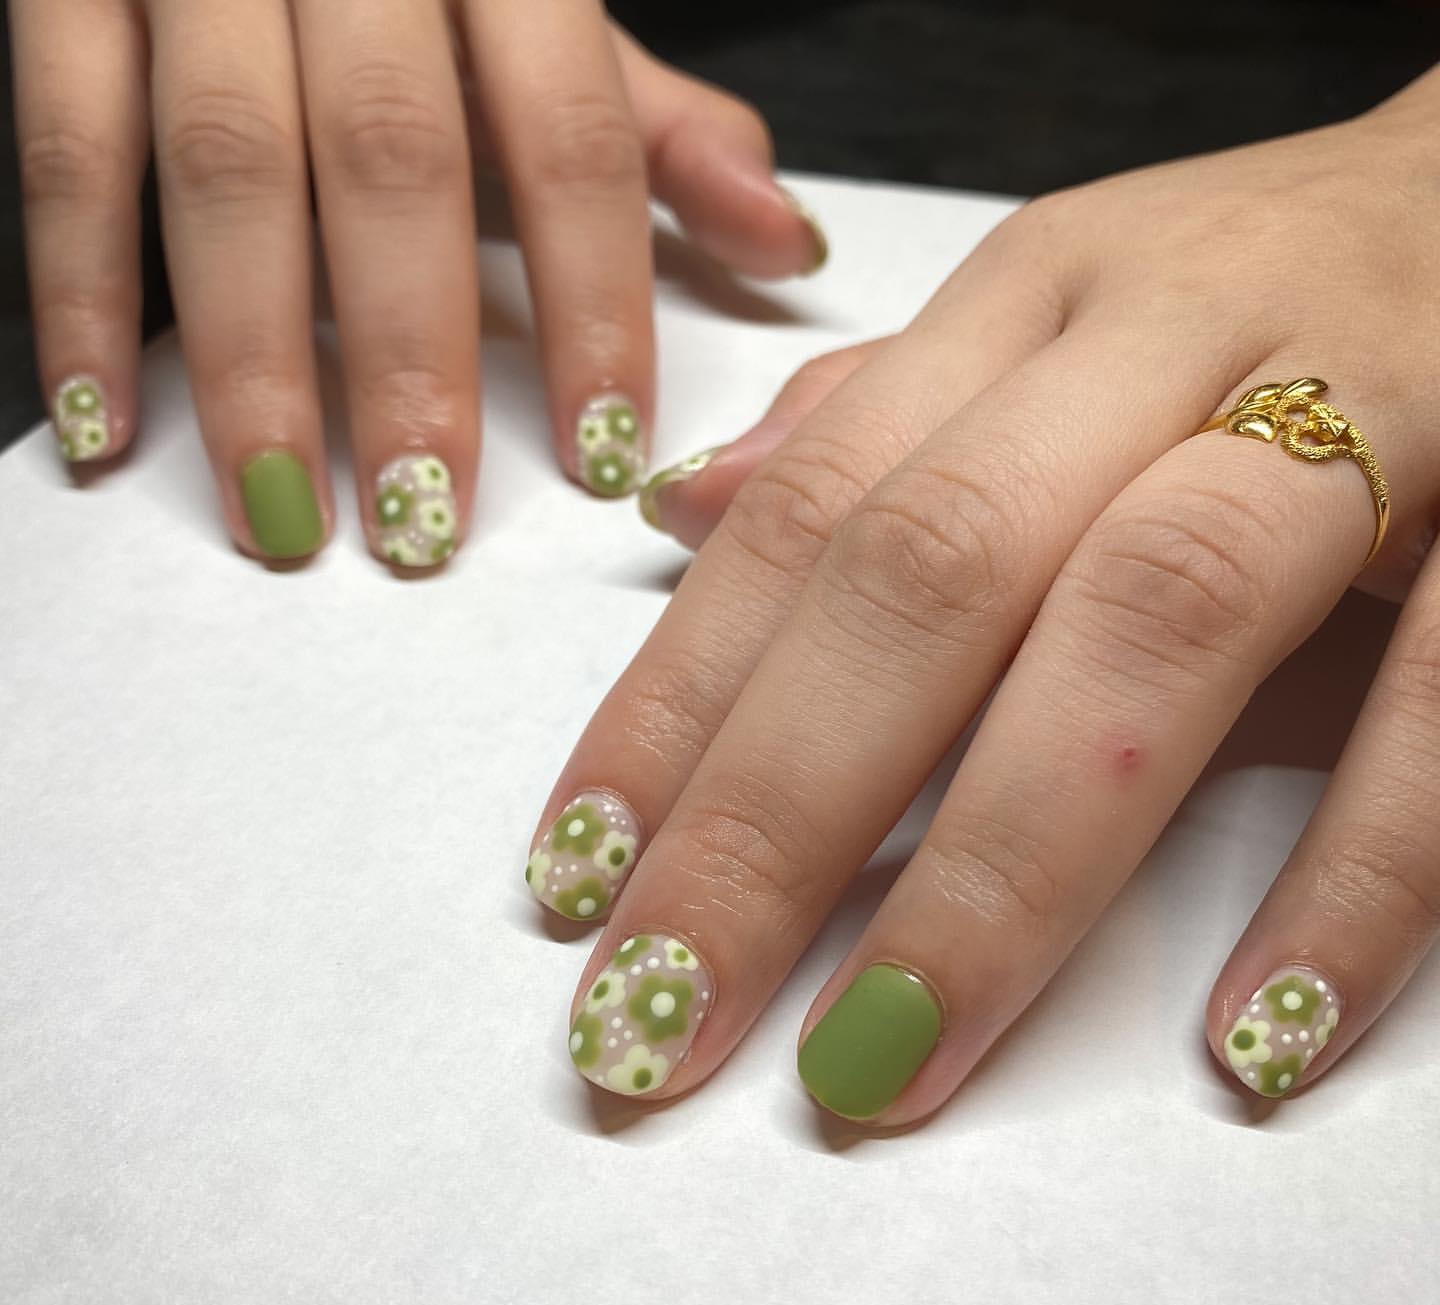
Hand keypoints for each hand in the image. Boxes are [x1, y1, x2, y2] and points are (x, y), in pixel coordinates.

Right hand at [13, 0, 823, 563]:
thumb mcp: (548, 12)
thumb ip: (658, 131)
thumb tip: (790, 248)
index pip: (576, 140)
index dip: (597, 304)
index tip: (604, 456)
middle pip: (393, 162)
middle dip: (410, 356)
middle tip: (424, 518)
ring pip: (225, 167)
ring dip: (253, 360)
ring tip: (280, 516)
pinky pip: (64, 141)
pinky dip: (76, 290)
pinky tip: (106, 423)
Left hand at [530, 72, 1439, 1117]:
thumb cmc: (1261, 286)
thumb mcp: (1051, 315)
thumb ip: (878, 426)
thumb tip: (685, 514)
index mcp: (1026, 305)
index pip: (805, 517)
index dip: (673, 707)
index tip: (577, 885)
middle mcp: (1164, 342)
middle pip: (930, 577)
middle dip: (776, 817)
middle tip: (662, 1018)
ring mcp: (1365, 411)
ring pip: (1148, 624)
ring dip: (997, 870)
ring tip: (877, 1064)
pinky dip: (1357, 878)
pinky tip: (1249, 1038)